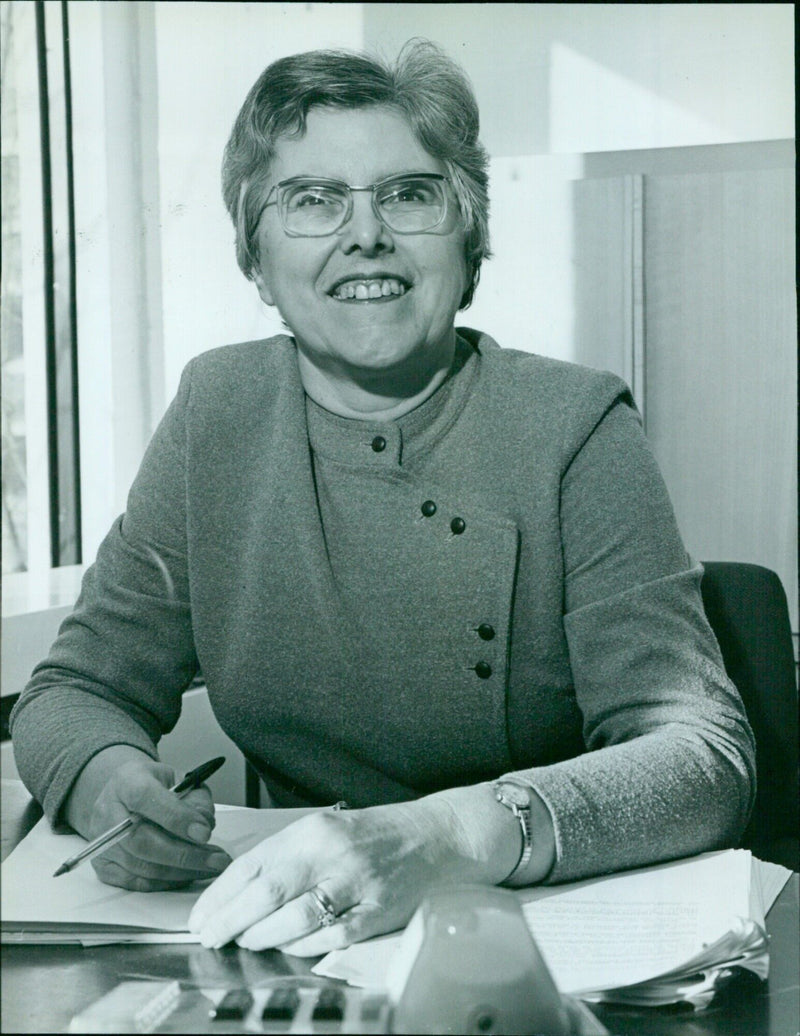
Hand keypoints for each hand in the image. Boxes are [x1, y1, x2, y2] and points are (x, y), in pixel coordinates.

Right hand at [65, 746, 230, 890]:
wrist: (125, 795)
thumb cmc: (156, 786)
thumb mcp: (180, 779)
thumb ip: (195, 797)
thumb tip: (204, 826)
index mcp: (127, 780)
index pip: (146, 798)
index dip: (176, 817)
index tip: (204, 833)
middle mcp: (108, 811)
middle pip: (142, 841)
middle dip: (185, 855)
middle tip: (216, 860)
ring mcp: (102, 841)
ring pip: (141, 866)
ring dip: (181, 872)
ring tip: (210, 868)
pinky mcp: (103, 865)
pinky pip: (136, 882)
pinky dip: (166, 882)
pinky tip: (188, 874)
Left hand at [188, 786, 519, 956]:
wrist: (439, 836)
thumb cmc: (379, 835)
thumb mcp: (328, 829)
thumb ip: (289, 854)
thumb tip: (240, 891)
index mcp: (313, 829)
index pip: (252, 863)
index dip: (219, 895)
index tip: (199, 916)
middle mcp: (331, 852)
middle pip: (266, 892)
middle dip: (230, 920)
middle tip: (210, 938)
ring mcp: (356, 882)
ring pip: (295, 916)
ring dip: (261, 936)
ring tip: (244, 944)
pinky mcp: (379, 909)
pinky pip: (333, 934)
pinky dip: (305, 946)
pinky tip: (288, 949)